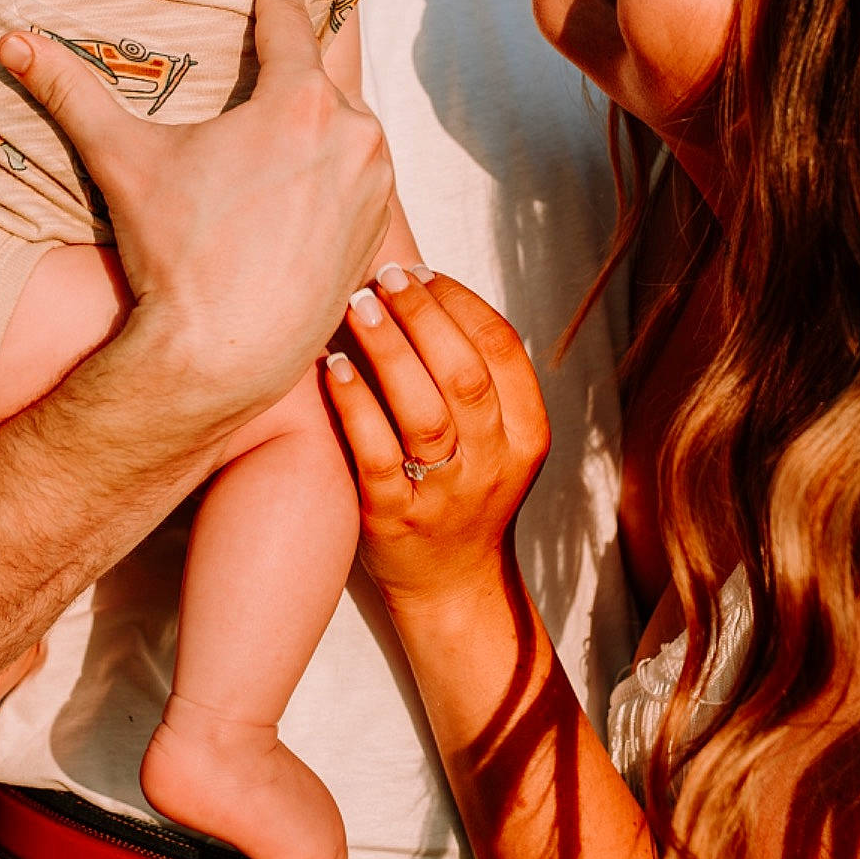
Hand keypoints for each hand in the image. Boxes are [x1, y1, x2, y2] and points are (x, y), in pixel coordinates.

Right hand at [0, 0, 393, 415]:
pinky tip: (318, 164)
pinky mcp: (380, 229)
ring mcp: (375, 185)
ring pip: (353, 120)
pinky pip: (365, 173)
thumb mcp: (123, 163)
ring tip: (306, 90)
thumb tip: (9, 42)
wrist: (220, 357)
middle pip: (334, 63)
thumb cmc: (175, 256)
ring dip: (329, 103)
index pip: (290, 17)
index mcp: (300, 103)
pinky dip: (342, 158)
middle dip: (318, 32)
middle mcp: (355, 134)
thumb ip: (70, 94)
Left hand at [326, 270, 548, 615]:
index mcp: (526, 434)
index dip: (460, 301)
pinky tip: (332, 368)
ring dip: (389, 351)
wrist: (452, 586)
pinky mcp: (396, 519)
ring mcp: (446, 494)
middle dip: (423, 314)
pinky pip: (378, 457)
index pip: (502, 348)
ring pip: (425, 412)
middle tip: (383, 275)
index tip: (420, 271)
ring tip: (357, 306)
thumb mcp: (497, 439)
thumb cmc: (465, 492)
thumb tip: (429, 288)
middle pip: (464, 373)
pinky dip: (356, 407)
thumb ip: (478, 378)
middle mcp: (494, 463)